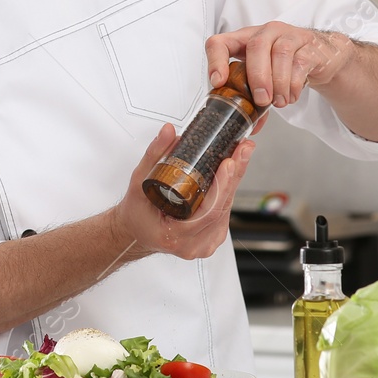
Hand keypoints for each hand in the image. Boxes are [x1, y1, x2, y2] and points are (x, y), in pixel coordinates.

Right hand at [109, 123, 252, 261]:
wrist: (135, 233)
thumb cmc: (136, 215)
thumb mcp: (139, 182)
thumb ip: (154, 155)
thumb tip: (169, 132)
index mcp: (173, 235)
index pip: (208, 212)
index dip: (222, 186)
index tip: (229, 163)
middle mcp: (192, 245)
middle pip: (222, 208)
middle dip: (234, 175)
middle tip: (242, 151)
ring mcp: (204, 245)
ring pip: (226, 211)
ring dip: (233, 183)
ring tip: (238, 158)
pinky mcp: (211, 240)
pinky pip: (224, 215)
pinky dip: (227, 194)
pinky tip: (230, 177)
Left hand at [206, 22, 355, 109]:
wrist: (321, 55)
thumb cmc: (285, 64)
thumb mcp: (265, 76)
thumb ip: (255, 98)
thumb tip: (251, 126)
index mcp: (245, 40)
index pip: (221, 42)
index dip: (216, 61)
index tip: (218, 83)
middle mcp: (266, 33)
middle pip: (256, 46)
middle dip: (257, 76)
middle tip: (261, 101)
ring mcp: (289, 35)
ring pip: (281, 53)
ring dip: (278, 82)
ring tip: (279, 102)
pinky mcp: (310, 46)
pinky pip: (301, 62)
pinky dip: (295, 84)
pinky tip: (292, 96)